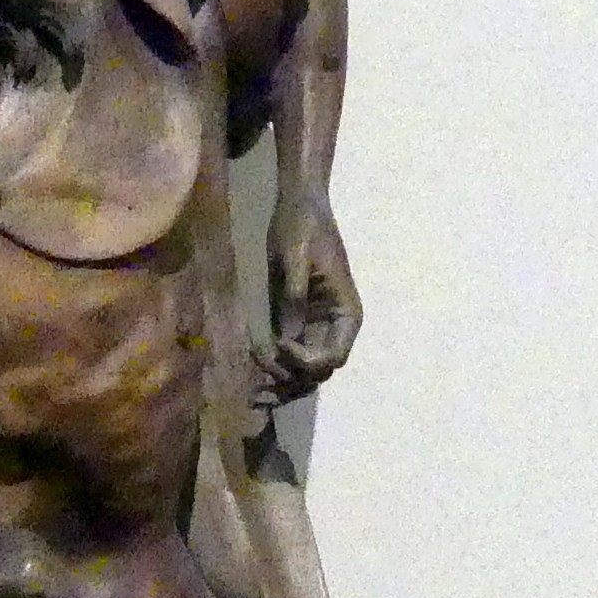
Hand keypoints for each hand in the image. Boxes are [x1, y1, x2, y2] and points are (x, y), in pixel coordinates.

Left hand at [263, 193, 360, 402]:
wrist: (298, 206)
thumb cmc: (303, 226)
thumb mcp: (296, 258)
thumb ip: (294, 297)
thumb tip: (287, 339)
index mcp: (345, 313)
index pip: (333, 357)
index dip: (307, 361)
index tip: (279, 344)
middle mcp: (334, 327)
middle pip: (319, 372)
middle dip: (292, 381)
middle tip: (260, 386)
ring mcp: (315, 327)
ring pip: (304, 371)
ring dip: (282, 382)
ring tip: (254, 391)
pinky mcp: (296, 322)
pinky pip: (289, 355)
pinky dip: (274, 366)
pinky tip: (252, 366)